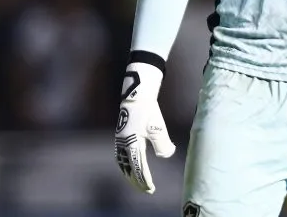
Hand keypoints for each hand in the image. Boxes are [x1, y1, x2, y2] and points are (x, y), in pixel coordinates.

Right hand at [114, 61, 175, 193]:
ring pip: (123, 164)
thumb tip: (166, 155)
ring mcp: (120, 141)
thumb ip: (163, 144)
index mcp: (132, 145)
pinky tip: (129, 167)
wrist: (136, 96)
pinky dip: (125, 166)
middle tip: (145, 190)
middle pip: (129, 169)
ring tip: (137, 182)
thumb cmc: (148, 111)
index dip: (145, 180)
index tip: (151, 189)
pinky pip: (120, 157)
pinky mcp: (120, 136)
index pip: (139, 168)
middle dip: (136, 181)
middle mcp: (123, 146)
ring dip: (130, 175)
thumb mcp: (158, 128)